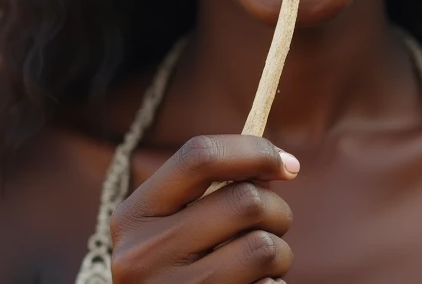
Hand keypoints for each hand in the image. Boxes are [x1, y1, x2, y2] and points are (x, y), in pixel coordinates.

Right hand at [110, 135, 298, 282]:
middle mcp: (142, 255)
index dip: (254, 151)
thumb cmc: (180, 269)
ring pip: (265, 248)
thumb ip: (212, 191)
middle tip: (272, 225)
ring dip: (280, 253)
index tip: (288, 166)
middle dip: (277, 210)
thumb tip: (281, 163)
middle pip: (246, 201)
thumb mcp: (173, 228)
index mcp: (133, 216)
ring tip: (262, 264)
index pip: (198, 156)